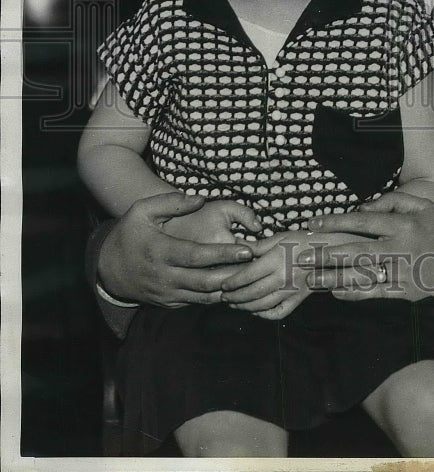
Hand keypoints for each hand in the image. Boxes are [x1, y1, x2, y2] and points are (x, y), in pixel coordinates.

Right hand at [97, 192, 256, 307]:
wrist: (107, 268)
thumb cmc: (129, 233)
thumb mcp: (142, 210)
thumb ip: (171, 202)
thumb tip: (200, 198)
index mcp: (161, 251)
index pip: (198, 256)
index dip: (223, 255)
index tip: (247, 250)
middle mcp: (165, 276)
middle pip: (205, 281)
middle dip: (234, 275)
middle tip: (257, 266)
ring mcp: (167, 293)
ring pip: (204, 297)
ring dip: (228, 289)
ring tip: (251, 279)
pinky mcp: (169, 303)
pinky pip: (196, 303)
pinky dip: (215, 297)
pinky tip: (233, 288)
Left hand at [219, 226, 370, 318]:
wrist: (331, 251)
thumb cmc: (304, 240)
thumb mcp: (280, 237)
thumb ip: (258, 246)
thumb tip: (238, 250)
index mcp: (276, 260)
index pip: (247, 276)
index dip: (232, 282)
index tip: (223, 284)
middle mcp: (282, 277)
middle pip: (251, 293)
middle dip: (234, 296)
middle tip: (223, 296)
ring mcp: (291, 291)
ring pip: (262, 305)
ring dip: (245, 306)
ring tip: (234, 303)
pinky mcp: (298, 299)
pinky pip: (278, 312)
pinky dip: (264, 315)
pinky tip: (255, 310)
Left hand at [298, 192, 433, 304]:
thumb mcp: (422, 206)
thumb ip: (393, 201)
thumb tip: (363, 208)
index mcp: (401, 225)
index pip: (361, 222)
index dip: (334, 222)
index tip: (312, 224)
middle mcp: (398, 248)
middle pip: (355, 250)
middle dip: (325, 253)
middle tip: (301, 256)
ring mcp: (400, 272)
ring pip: (361, 274)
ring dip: (333, 276)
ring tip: (310, 277)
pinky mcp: (403, 293)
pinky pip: (374, 293)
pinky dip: (353, 293)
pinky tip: (335, 292)